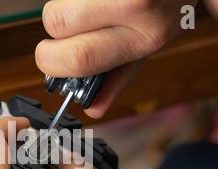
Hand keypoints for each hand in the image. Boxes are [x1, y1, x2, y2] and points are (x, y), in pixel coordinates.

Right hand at [36, 0, 197, 117]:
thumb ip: (118, 78)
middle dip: (53, 30)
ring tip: (88, 9)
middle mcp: (133, 4)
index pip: (79, 56)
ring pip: (57, 1)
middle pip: (55, 21)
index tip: (50, 62)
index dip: (51, 62)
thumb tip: (92, 108)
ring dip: (64, 9)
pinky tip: (92, 0)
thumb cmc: (167, 9)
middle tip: (67, 31)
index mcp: (142, 38)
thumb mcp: (149, 47)